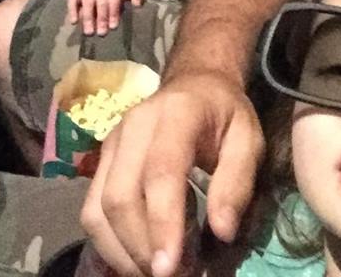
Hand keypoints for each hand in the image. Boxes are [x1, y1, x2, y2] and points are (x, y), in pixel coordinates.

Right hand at [67, 0, 144, 35]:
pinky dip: (72, 11)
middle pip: (101, 5)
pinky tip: (73, 22)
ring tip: (89, 33)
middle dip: (101, 19)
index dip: (114, 14)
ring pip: (87, 4)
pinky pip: (72, 1)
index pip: (114, 2)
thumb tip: (139, 5)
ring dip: (88, 18)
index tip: (113, 27)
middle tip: (102, 34)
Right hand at [80, 70, 263, 276]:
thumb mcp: (248, 139)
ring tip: (157, 272)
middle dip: (140, 248)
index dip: (162, 223)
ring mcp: (112, 142)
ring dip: (122, 252)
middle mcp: (134, 126)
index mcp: (176, 114)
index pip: (160, 172)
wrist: (195, 83)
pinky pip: (92, 210)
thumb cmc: (225, 114)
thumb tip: (221, 232)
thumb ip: (237, 182)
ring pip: (97, 209)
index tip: (171, 269)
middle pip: (120, 196)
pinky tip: (139, 256)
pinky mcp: (101, 160)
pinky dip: (111, 243)